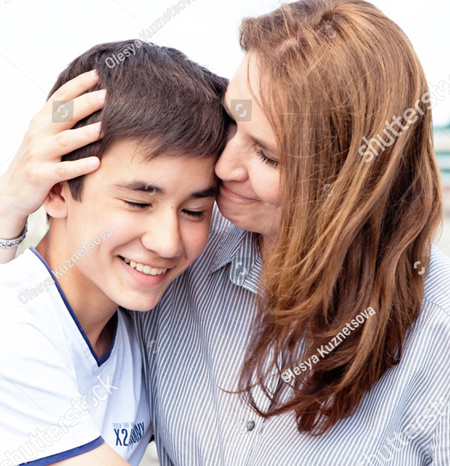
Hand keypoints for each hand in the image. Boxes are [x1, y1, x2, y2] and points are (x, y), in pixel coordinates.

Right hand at [0, 69, 105, 236]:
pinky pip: (62, 171)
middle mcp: (38, 135)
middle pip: (63, 115)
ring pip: (64, 141)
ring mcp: (39, 155)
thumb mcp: (44, 137)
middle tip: (106, 95)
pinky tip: (96, 163)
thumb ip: (61, 121)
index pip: (59, 98)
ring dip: (84, 134)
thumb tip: (87, 101)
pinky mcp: (41, 176)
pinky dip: (79, 166)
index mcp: (41, 123)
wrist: (10, 192)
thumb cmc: (35, 162)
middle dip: (85, 104)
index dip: (77, 85)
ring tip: (105, 128)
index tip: (97, 74)